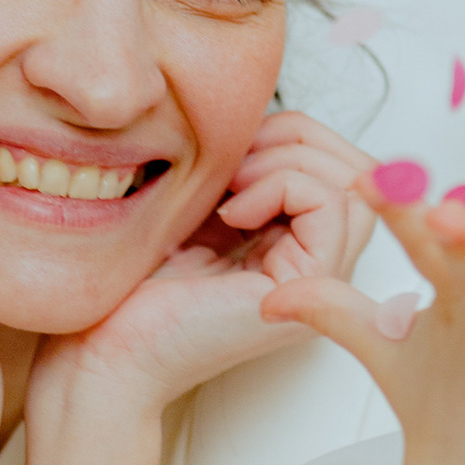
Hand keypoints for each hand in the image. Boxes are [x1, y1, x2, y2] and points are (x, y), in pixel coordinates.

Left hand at [26, 109, 379, 420]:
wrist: (107, 349)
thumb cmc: (136, 288)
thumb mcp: (198, 205)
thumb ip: (242, 169)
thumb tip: (268, 116)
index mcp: (292, 244)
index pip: (337, 163)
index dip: (292, 133)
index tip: (229, 148)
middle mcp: (314, 265)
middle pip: (357, 171)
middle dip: (298, 137)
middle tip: (234, 160)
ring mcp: (316, 283)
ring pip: (353, 186)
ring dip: (288, 161)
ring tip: (230, 187)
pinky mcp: (306, 290)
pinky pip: (332, 208)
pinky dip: (282, 186)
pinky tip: (232, 211)